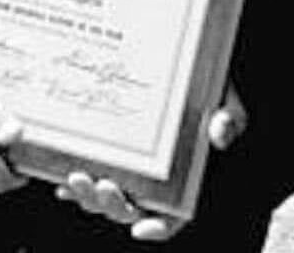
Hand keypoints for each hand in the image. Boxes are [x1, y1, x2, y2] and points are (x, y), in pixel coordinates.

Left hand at [55, 87, 247, 240]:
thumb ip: (230, 117)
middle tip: (102, 185)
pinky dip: (76, 185)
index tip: (141, 228)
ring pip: (106, 199)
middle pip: (131, 210)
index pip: (175, 217)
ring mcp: (132, 170)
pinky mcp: (111, 154)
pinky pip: (90, 177)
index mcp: (185, 179)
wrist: (185, 65)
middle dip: (112, 206)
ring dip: (88, 197)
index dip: (159, 228)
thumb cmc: (210, 90)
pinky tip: (63, 178)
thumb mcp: (227, 100)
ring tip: (76, 178)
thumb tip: (220, 132)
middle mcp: (156, 181)